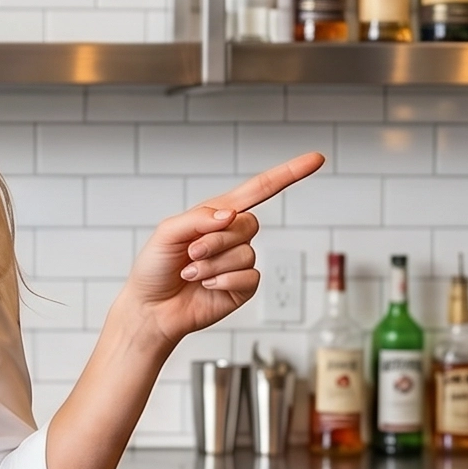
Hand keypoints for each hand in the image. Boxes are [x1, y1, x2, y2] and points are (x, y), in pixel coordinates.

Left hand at [116, 153, 324, 347]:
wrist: (151, 308)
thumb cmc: (155, 268)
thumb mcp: (168, 232)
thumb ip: (199, 218)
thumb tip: (231, 214)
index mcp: (218, 214)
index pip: (260, 189)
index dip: (289, 173)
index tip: (316, 159)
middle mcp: (232, 235)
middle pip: (249, 224)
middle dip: (216, 241)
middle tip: (192, 254)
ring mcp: (240, 261)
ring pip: (246, 253)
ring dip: (213, 265)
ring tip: (192, 273)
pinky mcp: (243, 287)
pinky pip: (248, 277)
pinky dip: (223, 282)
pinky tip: (207, 286)